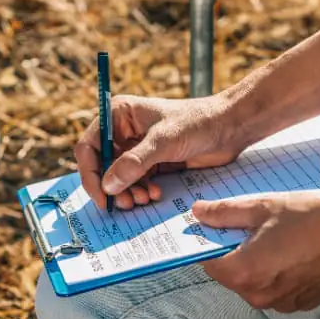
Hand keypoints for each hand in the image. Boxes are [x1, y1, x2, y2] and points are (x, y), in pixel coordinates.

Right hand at [75, 94, 246, 209]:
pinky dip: (140, 191)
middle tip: (125, 203)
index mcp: (118, 115)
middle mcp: (122, 131)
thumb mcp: (164, 141)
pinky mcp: (151, 162)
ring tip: (142, 200)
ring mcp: (136, 148)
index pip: (89, 146)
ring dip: (126, 192)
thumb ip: (134, 163)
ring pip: (117, 177)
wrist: (230, 127)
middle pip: (101, 166)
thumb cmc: (198, 122)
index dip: (90, 173)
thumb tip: (107, 186)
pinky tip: (154, 194)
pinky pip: (134, 182)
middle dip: (111, 186)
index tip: (101, 196)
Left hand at [193, 191, 319, 312]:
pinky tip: (292, 252)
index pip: (208, 262)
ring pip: (253, 282)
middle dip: (234, 252)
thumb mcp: (262, 207)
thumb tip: (199, 212)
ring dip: (256, 264)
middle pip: (230, 274)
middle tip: (252, 228)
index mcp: (244, 272)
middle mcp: (259, 294)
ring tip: (277, 239)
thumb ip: (225, 213)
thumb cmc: (314, 218)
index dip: (210, 244)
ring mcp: (281, 302)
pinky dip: (277, 273)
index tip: (218, 229)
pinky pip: (276, 288)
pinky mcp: (300, 303)